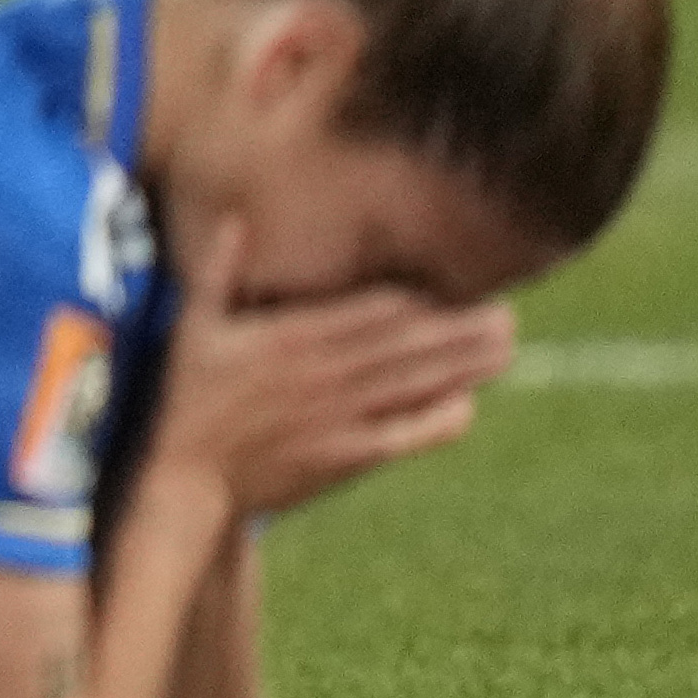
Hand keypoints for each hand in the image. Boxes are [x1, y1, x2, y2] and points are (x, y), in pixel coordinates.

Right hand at [148, 220, 516, 520]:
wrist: (188, 478)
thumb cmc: (189, 397)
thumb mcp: (193, 326)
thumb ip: (216, 270)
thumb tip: (236, 219)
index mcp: (291, 337)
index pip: (373, 310)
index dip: (421, 296)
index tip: (457, 280)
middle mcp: (324, 374)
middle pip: (408, 345)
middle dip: (461, 327)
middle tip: (509, 311)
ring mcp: (339, 418)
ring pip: (415, 384)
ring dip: (465, 366)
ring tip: (506, 346)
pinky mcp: (347, 457)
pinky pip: (405, 434)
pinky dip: (439, 418)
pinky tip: (468, 403)